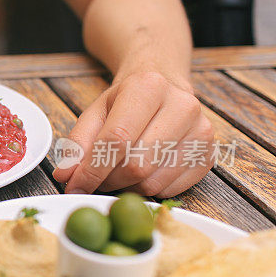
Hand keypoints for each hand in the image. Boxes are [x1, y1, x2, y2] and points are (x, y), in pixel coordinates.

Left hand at [52, 70, 213, 197]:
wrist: (163, 87)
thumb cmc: (126, 101)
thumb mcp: (95, 112)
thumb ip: (77, 144)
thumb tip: (65, 176)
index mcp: (148, 87)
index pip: (116, 139)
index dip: (92, 170)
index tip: (75, 186)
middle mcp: (182, 106)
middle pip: (136, 165)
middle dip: (107, 180)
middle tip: (95, 180)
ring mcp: (202, 131)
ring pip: (153, 181)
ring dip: (125, 187)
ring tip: (115, 174)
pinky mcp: (211, 154)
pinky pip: (170, 189)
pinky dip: (146, 189)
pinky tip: (139, 174)